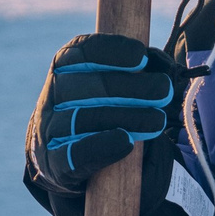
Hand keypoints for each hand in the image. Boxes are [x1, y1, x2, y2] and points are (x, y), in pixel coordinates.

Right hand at [26, 34, 186, 197]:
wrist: (73, 164)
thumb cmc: (106, 115)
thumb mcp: (118, 88)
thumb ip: (136, 74)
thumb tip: (159, 64)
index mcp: (63, 71)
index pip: (78, 52)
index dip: (110, 51)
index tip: (141, 56)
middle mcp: (51, 98)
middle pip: (85, 86)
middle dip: (129, 87)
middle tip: (164, 91)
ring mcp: (50, 132)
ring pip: (81, 119)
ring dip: (124, 117)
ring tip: (158, 120)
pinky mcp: (55, 164)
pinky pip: (73, 155)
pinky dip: (100, 147)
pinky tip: (126, 143)